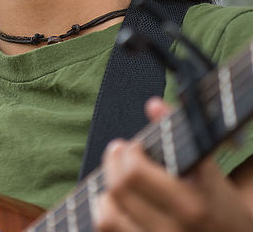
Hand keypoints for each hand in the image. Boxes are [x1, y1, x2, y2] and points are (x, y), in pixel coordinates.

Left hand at [93, 98, 252, 230]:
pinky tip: (114, 199)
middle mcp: (174, 228)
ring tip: (116, 175)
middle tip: (119, 149)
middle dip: (114, 160)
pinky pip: (108, 231)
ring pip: (109, 213)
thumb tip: (153, 105)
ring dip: (106, 187)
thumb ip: (181, 137)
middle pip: (120, 187)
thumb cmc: (217, 202)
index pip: (136, 172)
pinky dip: (106, 210)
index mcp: (191, 202)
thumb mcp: (208, 170)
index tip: (136, 145)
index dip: (129, 152)